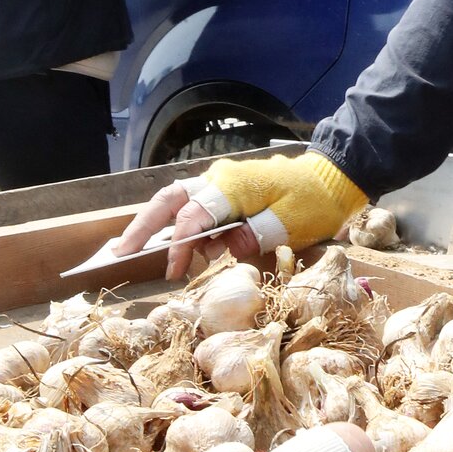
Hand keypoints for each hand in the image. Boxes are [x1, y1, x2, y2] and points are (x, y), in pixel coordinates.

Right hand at [115, 151, 366, 278]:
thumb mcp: (287, 225)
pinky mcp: (227, 192)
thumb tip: (220, 249)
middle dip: (142, 227)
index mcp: (231, 186)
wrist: (333, 179)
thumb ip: (251, 237)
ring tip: (133, 251)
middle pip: (169, 201)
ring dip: (155, 225)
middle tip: (119, 253)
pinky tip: (174, 249)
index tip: (174, 272)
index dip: (179, 247)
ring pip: (176, 201)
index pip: (193, 218)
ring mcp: (221, 183)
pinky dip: (180, 226)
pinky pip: (195, 207)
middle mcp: (219, 180)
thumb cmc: (313, 201)